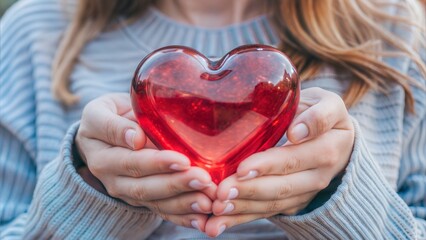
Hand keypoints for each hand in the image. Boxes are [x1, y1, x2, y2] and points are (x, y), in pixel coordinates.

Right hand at [76, 93, 215, 230]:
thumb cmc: (109, 115)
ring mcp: (128, 193)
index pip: (131, 161)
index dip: (157, 163)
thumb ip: (114, 125)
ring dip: (183, 203)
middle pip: (145, 186)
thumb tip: (136, 138)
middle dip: (176, 185)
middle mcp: (113, 180)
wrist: (107, 133)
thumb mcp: (101, 112)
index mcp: (102, 156)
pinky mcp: (143, 201)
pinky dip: (183, 217)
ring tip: (207, 201)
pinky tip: (202, 218)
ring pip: (156, 202)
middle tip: (203, 180)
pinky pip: (163, 211)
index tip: (182, 161)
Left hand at [204, 87, 354, 236]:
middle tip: (221, 192)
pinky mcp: (292, 202)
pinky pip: (265, 212)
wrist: (336, 140)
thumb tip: (298, 131)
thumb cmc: (321, 114)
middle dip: (249, 191)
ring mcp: (304, 193)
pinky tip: (218, 223)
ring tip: (216, 209)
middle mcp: (318, 177)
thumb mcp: (328, 105)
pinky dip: (241, 218)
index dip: (268, 165)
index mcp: (327, 150)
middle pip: (281, 187)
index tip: (242, 169)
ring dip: (243, 208)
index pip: (294, 159)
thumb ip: (318, 116)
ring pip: (272, 204)